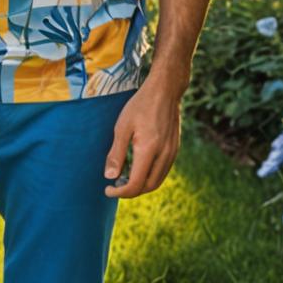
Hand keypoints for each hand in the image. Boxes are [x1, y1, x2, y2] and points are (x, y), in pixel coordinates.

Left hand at [103, 76, 181, 198]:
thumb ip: (116, 152)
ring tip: (124, 177)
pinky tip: (138, 166)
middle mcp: (164, 155)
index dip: (120, 192)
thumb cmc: (141, 105)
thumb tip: (109, 176)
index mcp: (149, 150)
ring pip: (157, 181)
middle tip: (115, 185)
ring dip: (141, 185)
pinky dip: (150, 176)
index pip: (135, 184)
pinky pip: (163, 171)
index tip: (107, 189)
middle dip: (130, 191)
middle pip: (147, 187)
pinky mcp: (175, 149)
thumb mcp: (122, 126)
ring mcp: (172, 153)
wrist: (165, 90)